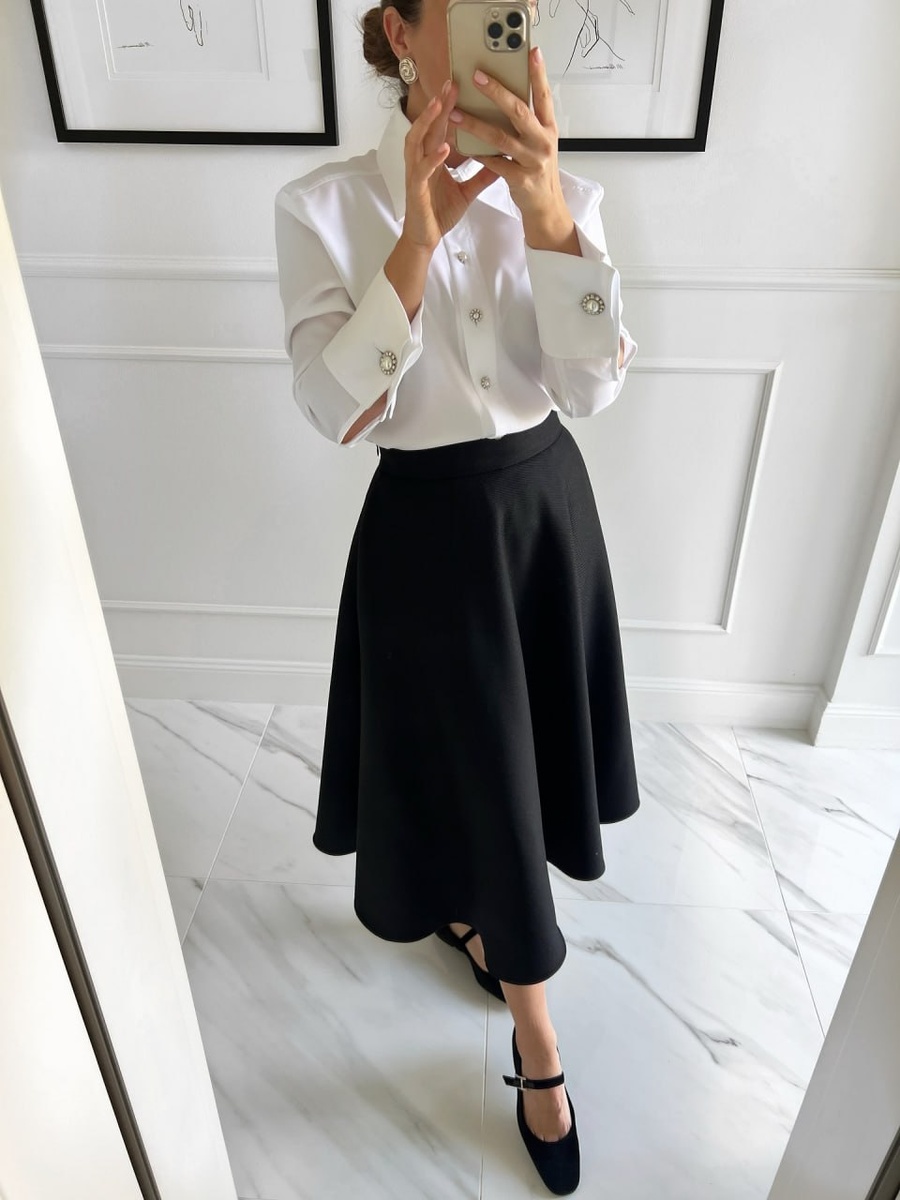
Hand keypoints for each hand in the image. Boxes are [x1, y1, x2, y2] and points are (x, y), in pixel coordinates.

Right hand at [402, 79, 499, 252]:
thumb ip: (482, 174)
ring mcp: (416, 173)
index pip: (441, 126)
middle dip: (439, 103)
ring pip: (416, 141)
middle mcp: (422, 160)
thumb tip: (502, 161)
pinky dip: (432, 158)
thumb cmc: (440, 212)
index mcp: (433, 157)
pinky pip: (422, 171)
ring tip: (441, 106)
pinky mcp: (415, 189)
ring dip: (428, 122)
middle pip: (428, 126)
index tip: (461, 85)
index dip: (449, 105)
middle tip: (452, 82)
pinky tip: (444, 149)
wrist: (426, 238)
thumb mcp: (467, 191)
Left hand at [448, 48, 571, 238]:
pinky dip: (477, 153)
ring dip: (475, 124)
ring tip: (455, 113)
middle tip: (477, 76)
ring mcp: (533, 161)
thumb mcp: (540, 143)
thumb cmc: (538, 172)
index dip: (538, 74)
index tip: (531, 52)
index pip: (544, 96)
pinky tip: (462, 145)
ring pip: (501, 137)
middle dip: (497, 92)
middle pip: (519, 111)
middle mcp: (543, 142)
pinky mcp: (520, 180)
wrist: (546, 208)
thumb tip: (508, 96)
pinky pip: (494, 163)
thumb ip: (528, 123)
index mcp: (549, 129)